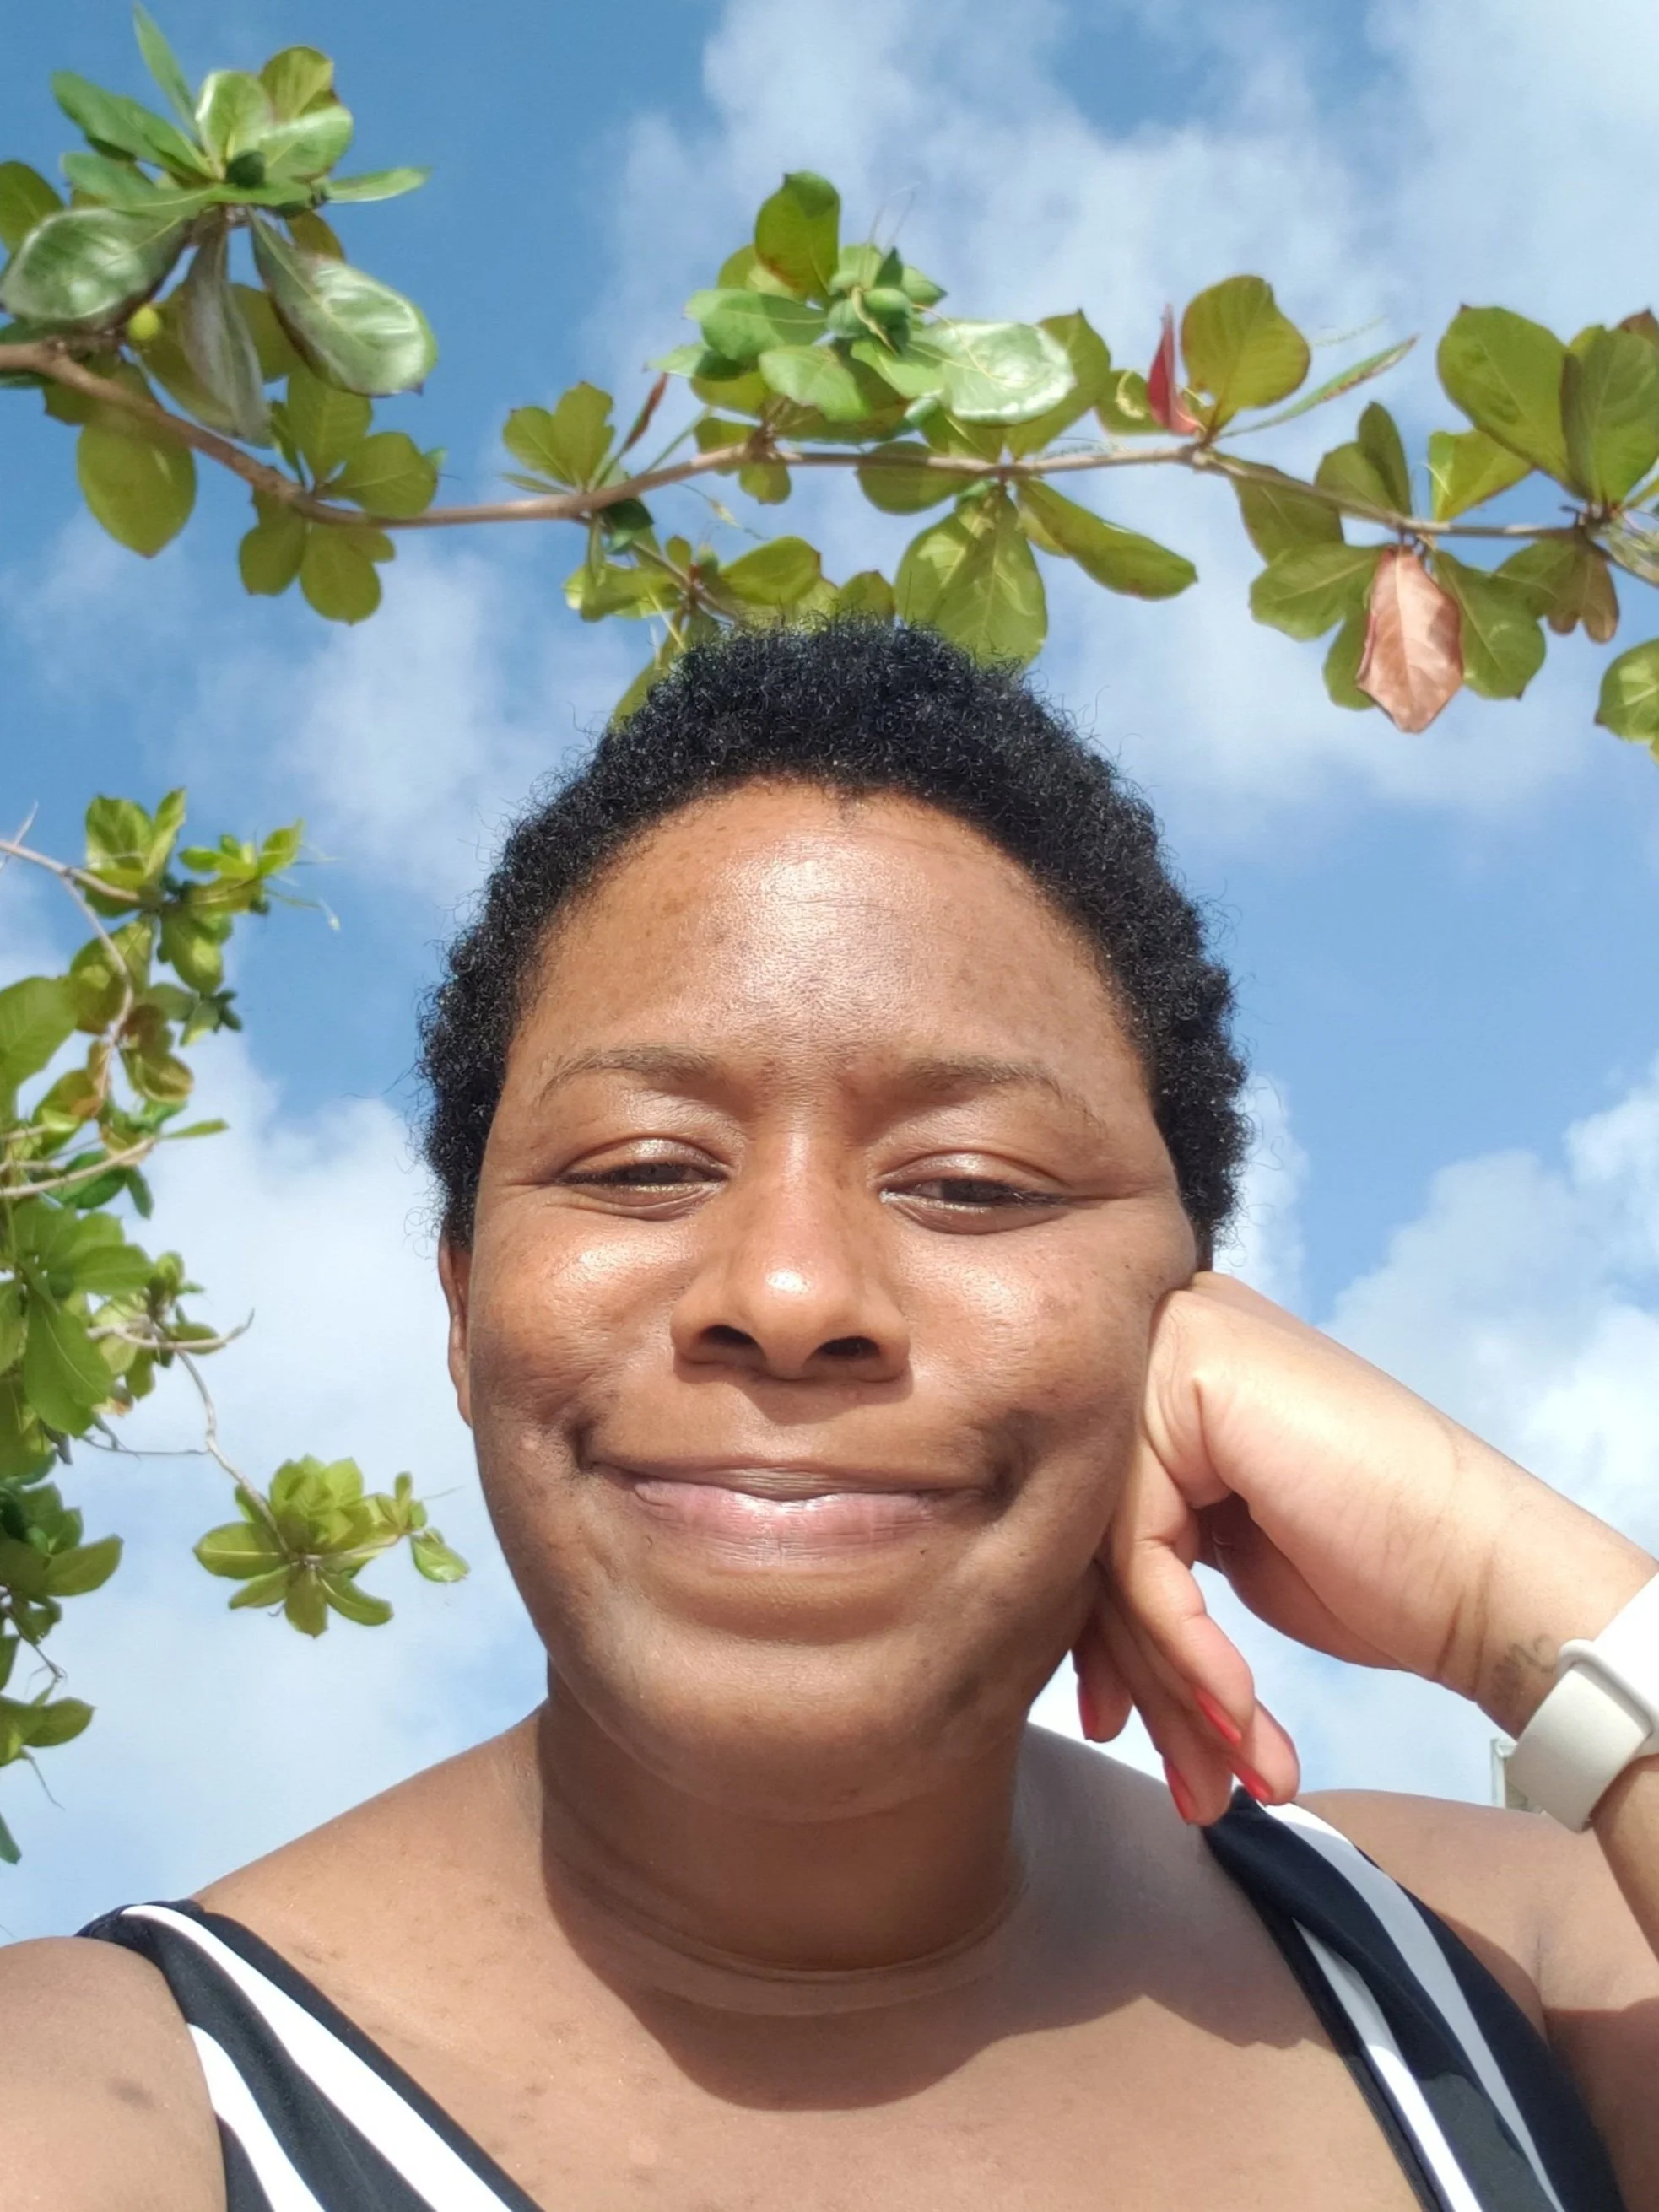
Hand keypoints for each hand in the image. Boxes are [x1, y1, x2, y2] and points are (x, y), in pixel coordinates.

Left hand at [1073, 1273, 1655, 1823]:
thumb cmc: (1378, 1565)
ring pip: (1112, 1551)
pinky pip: (1145, 1553)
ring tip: (1220, 1780)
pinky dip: (1192, 1654)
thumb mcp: (1221, 1544)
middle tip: (1187, 1778)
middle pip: (1093, 1532)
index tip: (1122, 1728)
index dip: (1107, 1638)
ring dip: (1172, 1688)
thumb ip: (1129, 1540)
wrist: (1491, 1576)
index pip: (1086, 1516)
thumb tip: (1024, 1602)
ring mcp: (1174, 1344)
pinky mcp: (1193, 1378)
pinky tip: (1238, 1723)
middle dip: (1141, 1675)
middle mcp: (1158, 1336)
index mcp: (1160, 1369)